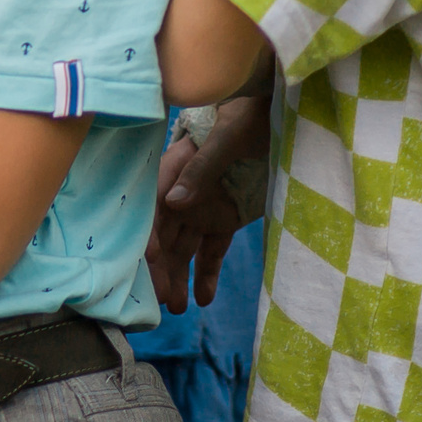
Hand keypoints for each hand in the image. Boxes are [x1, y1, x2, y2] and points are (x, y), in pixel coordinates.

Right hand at [147, 91, 271, 308]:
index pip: (154, 209)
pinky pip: (213, 251)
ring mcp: (202, 209)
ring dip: (180, 277)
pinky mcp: (224, 220)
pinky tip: (204, 300)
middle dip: (162, 268)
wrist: (271, 114)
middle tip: (163, 300)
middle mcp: (181, 195)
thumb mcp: (225, 139)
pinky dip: (208, 274)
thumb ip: (200, 169)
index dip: (150, 235)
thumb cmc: (244, 118)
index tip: (152, 260)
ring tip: (178, 308)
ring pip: (185, 249)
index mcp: (173, 171)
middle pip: (165, 236)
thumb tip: (174, 203)